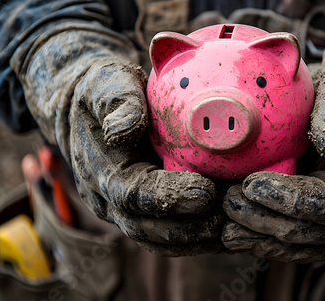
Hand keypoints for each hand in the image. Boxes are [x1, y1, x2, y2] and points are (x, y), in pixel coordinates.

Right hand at [18, 30, 222, 255]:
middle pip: (147, 228)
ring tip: (234, 229)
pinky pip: (168, 236)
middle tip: (229, 218)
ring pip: (158, 240)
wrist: (91, 109)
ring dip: (197, 240)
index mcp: (101, 168)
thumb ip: (117, 102)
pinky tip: (226, 230)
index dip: (170, 196)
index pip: (132, 193)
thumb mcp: (107, 83)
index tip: (207, 191)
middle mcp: (108, 198)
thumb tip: (124, 128)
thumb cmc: (104, 93)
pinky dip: (197, 238)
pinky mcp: (142, 212)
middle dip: (190, 228)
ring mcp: (124, 210)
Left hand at [222, 26, 324, 261]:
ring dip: (261, 239)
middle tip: (229, 203)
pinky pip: (292, 246)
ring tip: (226, 227)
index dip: (290, 200)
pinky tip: (234, 233)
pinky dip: (263, 242)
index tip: (251, 184)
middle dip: (268, 222)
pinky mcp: (318, 227)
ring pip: (301, 248)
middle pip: (314, 235)